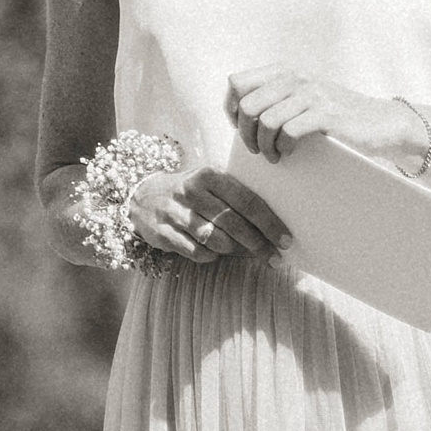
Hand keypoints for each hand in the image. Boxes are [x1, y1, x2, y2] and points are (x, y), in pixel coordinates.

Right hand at [126, 162, 290, 264]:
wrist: (143, 196)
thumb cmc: (191, 192)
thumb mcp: (212, 182)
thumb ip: (238, 195)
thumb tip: (274, 224)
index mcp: (210, 174)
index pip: (247, 201)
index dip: (269, 223)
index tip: (286, 239)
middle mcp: (191, 191)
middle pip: (233, 223)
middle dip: (258, 243)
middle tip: (274, 256)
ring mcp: (175, 213)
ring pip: (215, 240)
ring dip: (235, 250)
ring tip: (245, 252)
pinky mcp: (163, 233)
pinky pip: (197, 252)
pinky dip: (210, 256)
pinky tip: (215, 252)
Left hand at [227, 66, 406, 166]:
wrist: (381, 122)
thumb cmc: (338, 116)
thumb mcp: (304, 96)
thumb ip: (276, 96)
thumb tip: (239, 115)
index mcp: (285, 72)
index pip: (237, 83)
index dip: (231, 109)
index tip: (241, 128)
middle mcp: (296, 78)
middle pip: (246, 105)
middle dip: (245, 133)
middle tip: (256, 150)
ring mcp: (312, 95)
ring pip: (265, 121)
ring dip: (263, 146)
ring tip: (273, 156)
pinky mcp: (326, 115)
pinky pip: (288, 131)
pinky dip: (282, 148)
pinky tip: (289, 154)